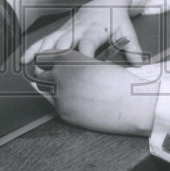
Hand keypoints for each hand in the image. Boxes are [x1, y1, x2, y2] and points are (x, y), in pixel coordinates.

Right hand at [22, 0, 144, 64]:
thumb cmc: (116, 18)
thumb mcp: (127, 31)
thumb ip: (133, 49)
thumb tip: (140, 66)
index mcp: (94, 31)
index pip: (86, 43)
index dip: (82, 55)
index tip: (78, 69)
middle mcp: (77, 30)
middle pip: (62, 45)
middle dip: (54, 60)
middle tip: (47, 76)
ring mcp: (65, 30)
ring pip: (49, 43)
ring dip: (40, 56)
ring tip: (31, 71)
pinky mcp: (59, 31)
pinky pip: (43, 40)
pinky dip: (33, 50)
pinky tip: (23, 60)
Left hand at [37, 50, 158, 135]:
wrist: (129, 103)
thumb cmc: (116, 80)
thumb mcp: (92, 64)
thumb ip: (72, 64)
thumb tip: (58, 68)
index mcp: (67, 59)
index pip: (43, 57)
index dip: (47, 61)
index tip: (51, 64)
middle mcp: (59, 75)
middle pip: (40, 75)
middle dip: (47, 76)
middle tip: (59, 78)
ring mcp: (60, 96)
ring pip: (45, 91)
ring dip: (53, 89)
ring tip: (69, 90)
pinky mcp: (64, 113)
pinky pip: (56, 106)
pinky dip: (63, 103)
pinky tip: (77, 102)